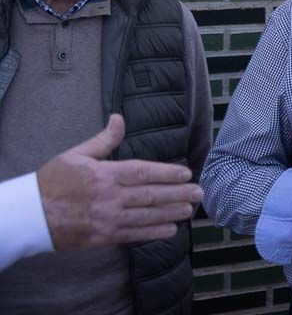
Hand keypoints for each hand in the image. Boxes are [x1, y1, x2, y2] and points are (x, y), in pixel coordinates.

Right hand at [37, 114, 203, 250]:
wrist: (29, 215)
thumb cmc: (53, 181)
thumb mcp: (76, 154)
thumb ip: (103, 140)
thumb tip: (119, 118)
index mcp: (105, 174)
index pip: (143, 172)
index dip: (167, 173)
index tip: (186, 173)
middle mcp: (109, 197)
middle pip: (150, 195)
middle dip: (178, 194)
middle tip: (199, 192)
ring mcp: (107, 218)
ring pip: (146, 216)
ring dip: (171, 213)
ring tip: (190, 210)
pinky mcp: (103, 236)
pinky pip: (133, 234)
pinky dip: (153, 233)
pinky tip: (170, 230)